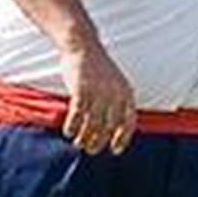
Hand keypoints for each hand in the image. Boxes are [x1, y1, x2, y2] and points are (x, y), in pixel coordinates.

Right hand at [60, 40, 136, 154]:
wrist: (83, 46)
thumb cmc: (97, 68)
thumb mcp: (115, 83)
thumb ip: (117, 101)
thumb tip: (114, 126)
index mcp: (127, 93)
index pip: (128, 122)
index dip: (122, 138)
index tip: (115, 150)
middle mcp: (115, 94)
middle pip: (109, 126)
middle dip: (99, 141)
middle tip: (91, 150)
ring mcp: (99, 92)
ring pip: (92, 123)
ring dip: (85, 136)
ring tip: (79, 143)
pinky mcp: (82, 89)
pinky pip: (77, 114)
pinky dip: (72, 125)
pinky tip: (68, 132)